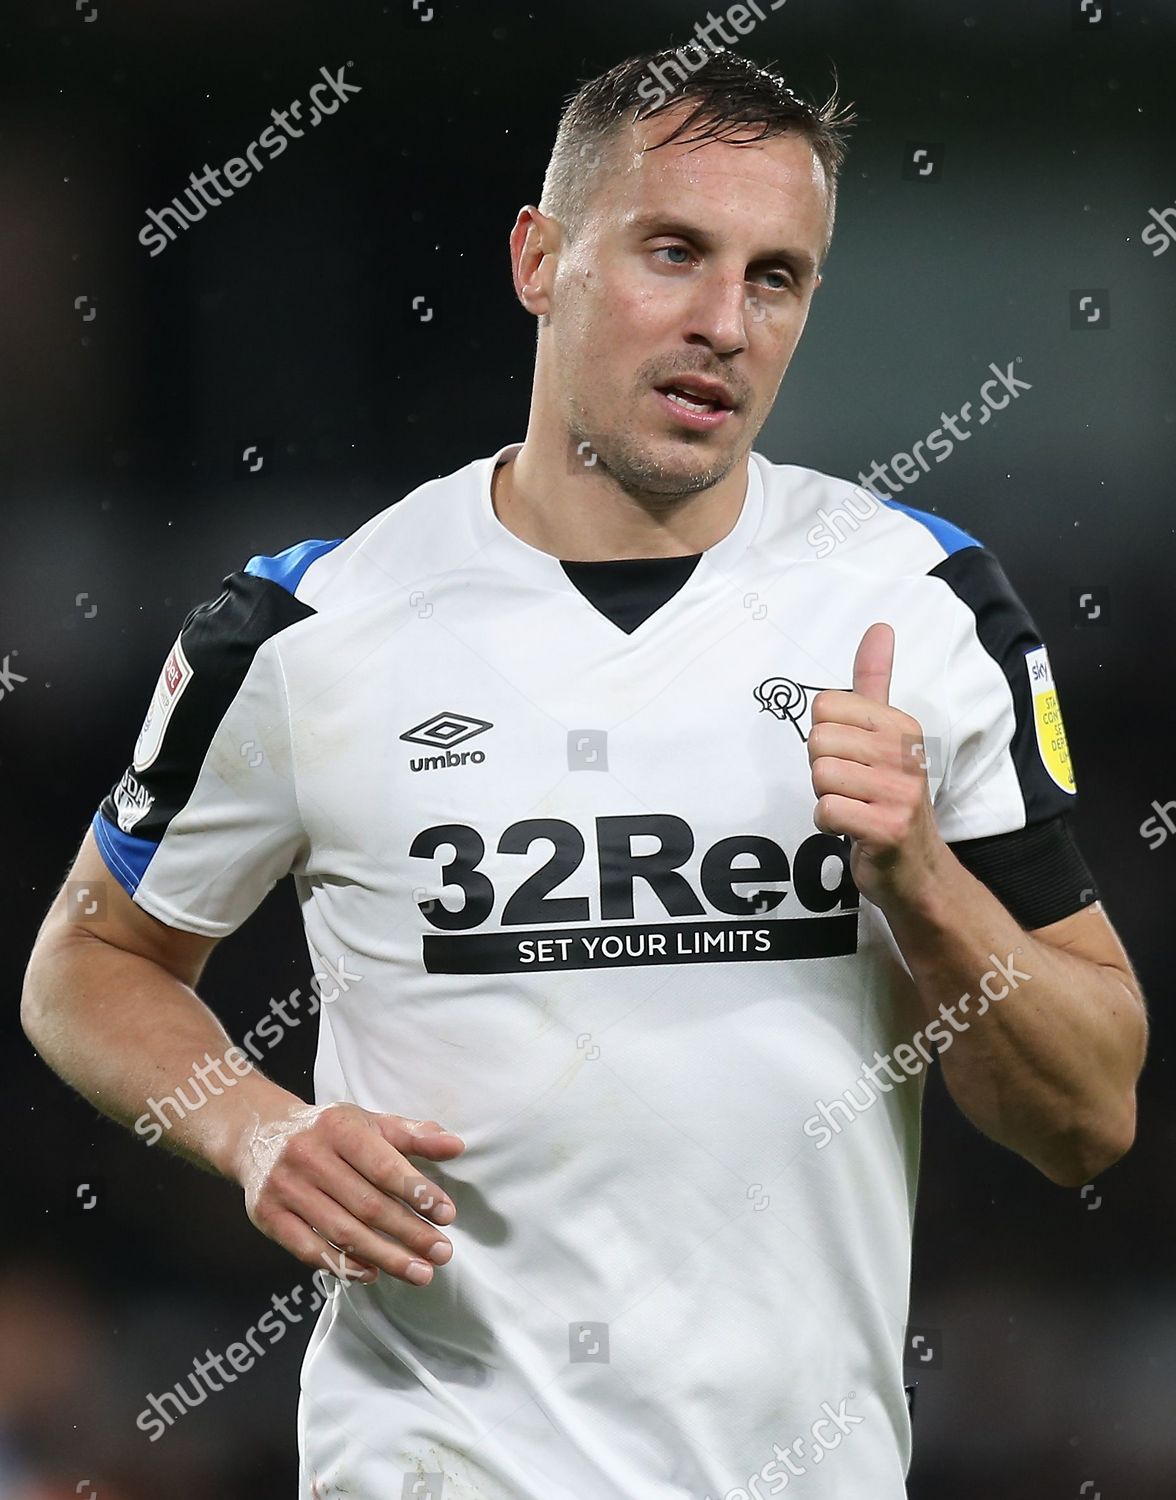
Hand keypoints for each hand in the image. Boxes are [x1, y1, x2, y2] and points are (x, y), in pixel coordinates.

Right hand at [235, 1099, 465, 1286]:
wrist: (258, 1134)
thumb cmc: (327, 1131)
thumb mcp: (368, 1121)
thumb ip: (412, 1135)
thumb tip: (455, 1146)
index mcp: (339, 1127)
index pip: (384, 1165)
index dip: (417, 1192)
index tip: (446, 1215)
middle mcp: (309, 1156)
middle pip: (366, 1204)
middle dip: (409, 1233)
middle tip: (442, 1254)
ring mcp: (286, 1188)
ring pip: (342, 1231)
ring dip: (385, 1256)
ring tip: (419, 1272)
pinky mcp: (268, 1215)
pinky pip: (309, 1249)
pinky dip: (343, 1264)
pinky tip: (373, 1274)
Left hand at [807, 622, 945, 909]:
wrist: (917, 869)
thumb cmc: (889, 796)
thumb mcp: (886, 735)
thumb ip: (875, 683)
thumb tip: (879, 627)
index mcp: (901, 725)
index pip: (825, 707)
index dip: (826, 738)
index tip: (853, 759)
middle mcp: (905, 753)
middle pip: (817, 741)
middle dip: (822, 769)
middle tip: (851, 787)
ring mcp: (899, 792)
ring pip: (820, 776)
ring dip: (826, 798)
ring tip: (854, 807)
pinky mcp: (887, 828)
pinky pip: (826, 810)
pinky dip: (828, 824)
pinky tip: (851, 829)